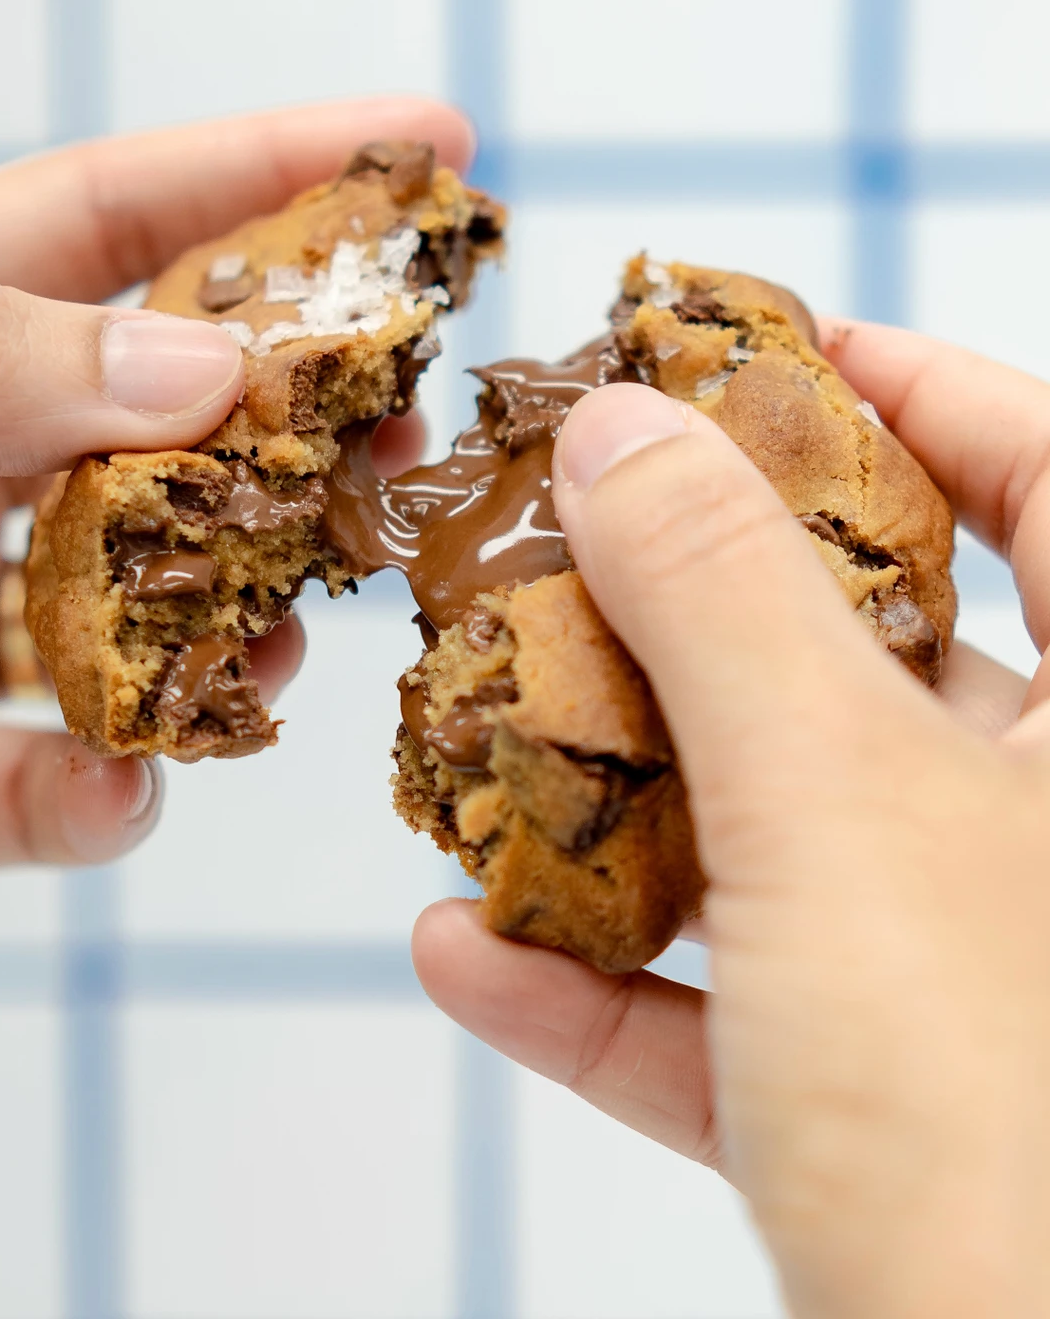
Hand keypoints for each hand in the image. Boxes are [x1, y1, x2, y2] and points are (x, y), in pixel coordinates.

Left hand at [0, 97, 470, 913]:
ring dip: (233, 620)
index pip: (109, 214)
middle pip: (167, 412)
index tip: (426, 139)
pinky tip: (112, 783)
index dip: (269, 167)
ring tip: (284, 629)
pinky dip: (104, 795)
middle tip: (407, 427)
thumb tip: (205, 369)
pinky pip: (52, 788)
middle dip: (300, 415)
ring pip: (146, 607)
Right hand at [414, 325, 1049, 1317]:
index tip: (760, 351)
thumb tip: (621, 427)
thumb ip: (718, 593)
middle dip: (715, 593)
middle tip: (578, 528)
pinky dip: (612, 988)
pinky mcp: (906, 1115)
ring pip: (797, 834)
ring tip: (486, 733)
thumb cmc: (997, 1109)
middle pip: (893, 649)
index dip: (919, 385)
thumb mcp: (833, 800)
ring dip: (627, 797)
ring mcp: (992, 980)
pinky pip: (745, 1013)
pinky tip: (470, 955)